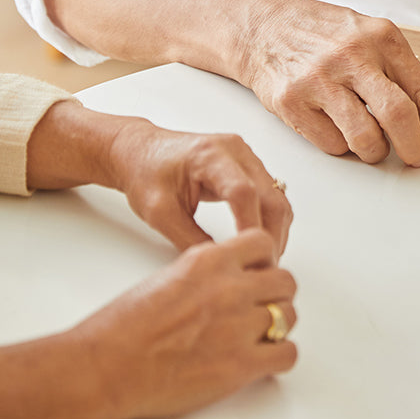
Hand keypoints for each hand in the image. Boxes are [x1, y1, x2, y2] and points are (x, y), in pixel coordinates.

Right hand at [75, 228, 296, 418]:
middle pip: (285, 280)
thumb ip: (208, 269)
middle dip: (276, 294)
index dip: (265, 259)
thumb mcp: (171, 274)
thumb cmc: (123, 326)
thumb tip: (230, 271)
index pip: (264, 242)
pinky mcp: (240, 366)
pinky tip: (264, 360)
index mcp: (211, 261)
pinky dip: (280, 357)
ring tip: (260, 336)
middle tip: (262, 307)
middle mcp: (230, 288)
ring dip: (278, 325)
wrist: (102, 367)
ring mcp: (238, 326)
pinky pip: (287, 353)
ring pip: (288, 316)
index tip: (259, 272)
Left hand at [108, 120, 292, 256]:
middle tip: (264, 267)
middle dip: (271, 234)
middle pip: (270, 195)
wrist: (142, 151)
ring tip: (264, 259)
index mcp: (210, 155)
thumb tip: (221, 264)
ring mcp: (247, 156)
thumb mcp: (161, 215)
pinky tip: (261, 240)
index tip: (250, 256)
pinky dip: (270, 219)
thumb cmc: (146, 175)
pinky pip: (271, 194)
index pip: (243, 192)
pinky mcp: (249, 165)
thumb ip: (192, 240)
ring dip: (275, 229)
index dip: (250, 226)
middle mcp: (236, 151)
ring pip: (277, 196)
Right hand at [238, 0, 419, 171]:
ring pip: (365, 139)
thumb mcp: (372, 38)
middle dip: (416, 149)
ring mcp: (320, 79)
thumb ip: (405, 76)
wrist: (264, 26)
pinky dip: (342, 146)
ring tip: (370, 139)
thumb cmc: (326, 36)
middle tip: (417, 158)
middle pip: (399, 117)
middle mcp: (352, 56)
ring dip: (375, 151)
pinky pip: (332, 145)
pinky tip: (336, 125)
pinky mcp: (291, 102)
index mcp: (382, 38)